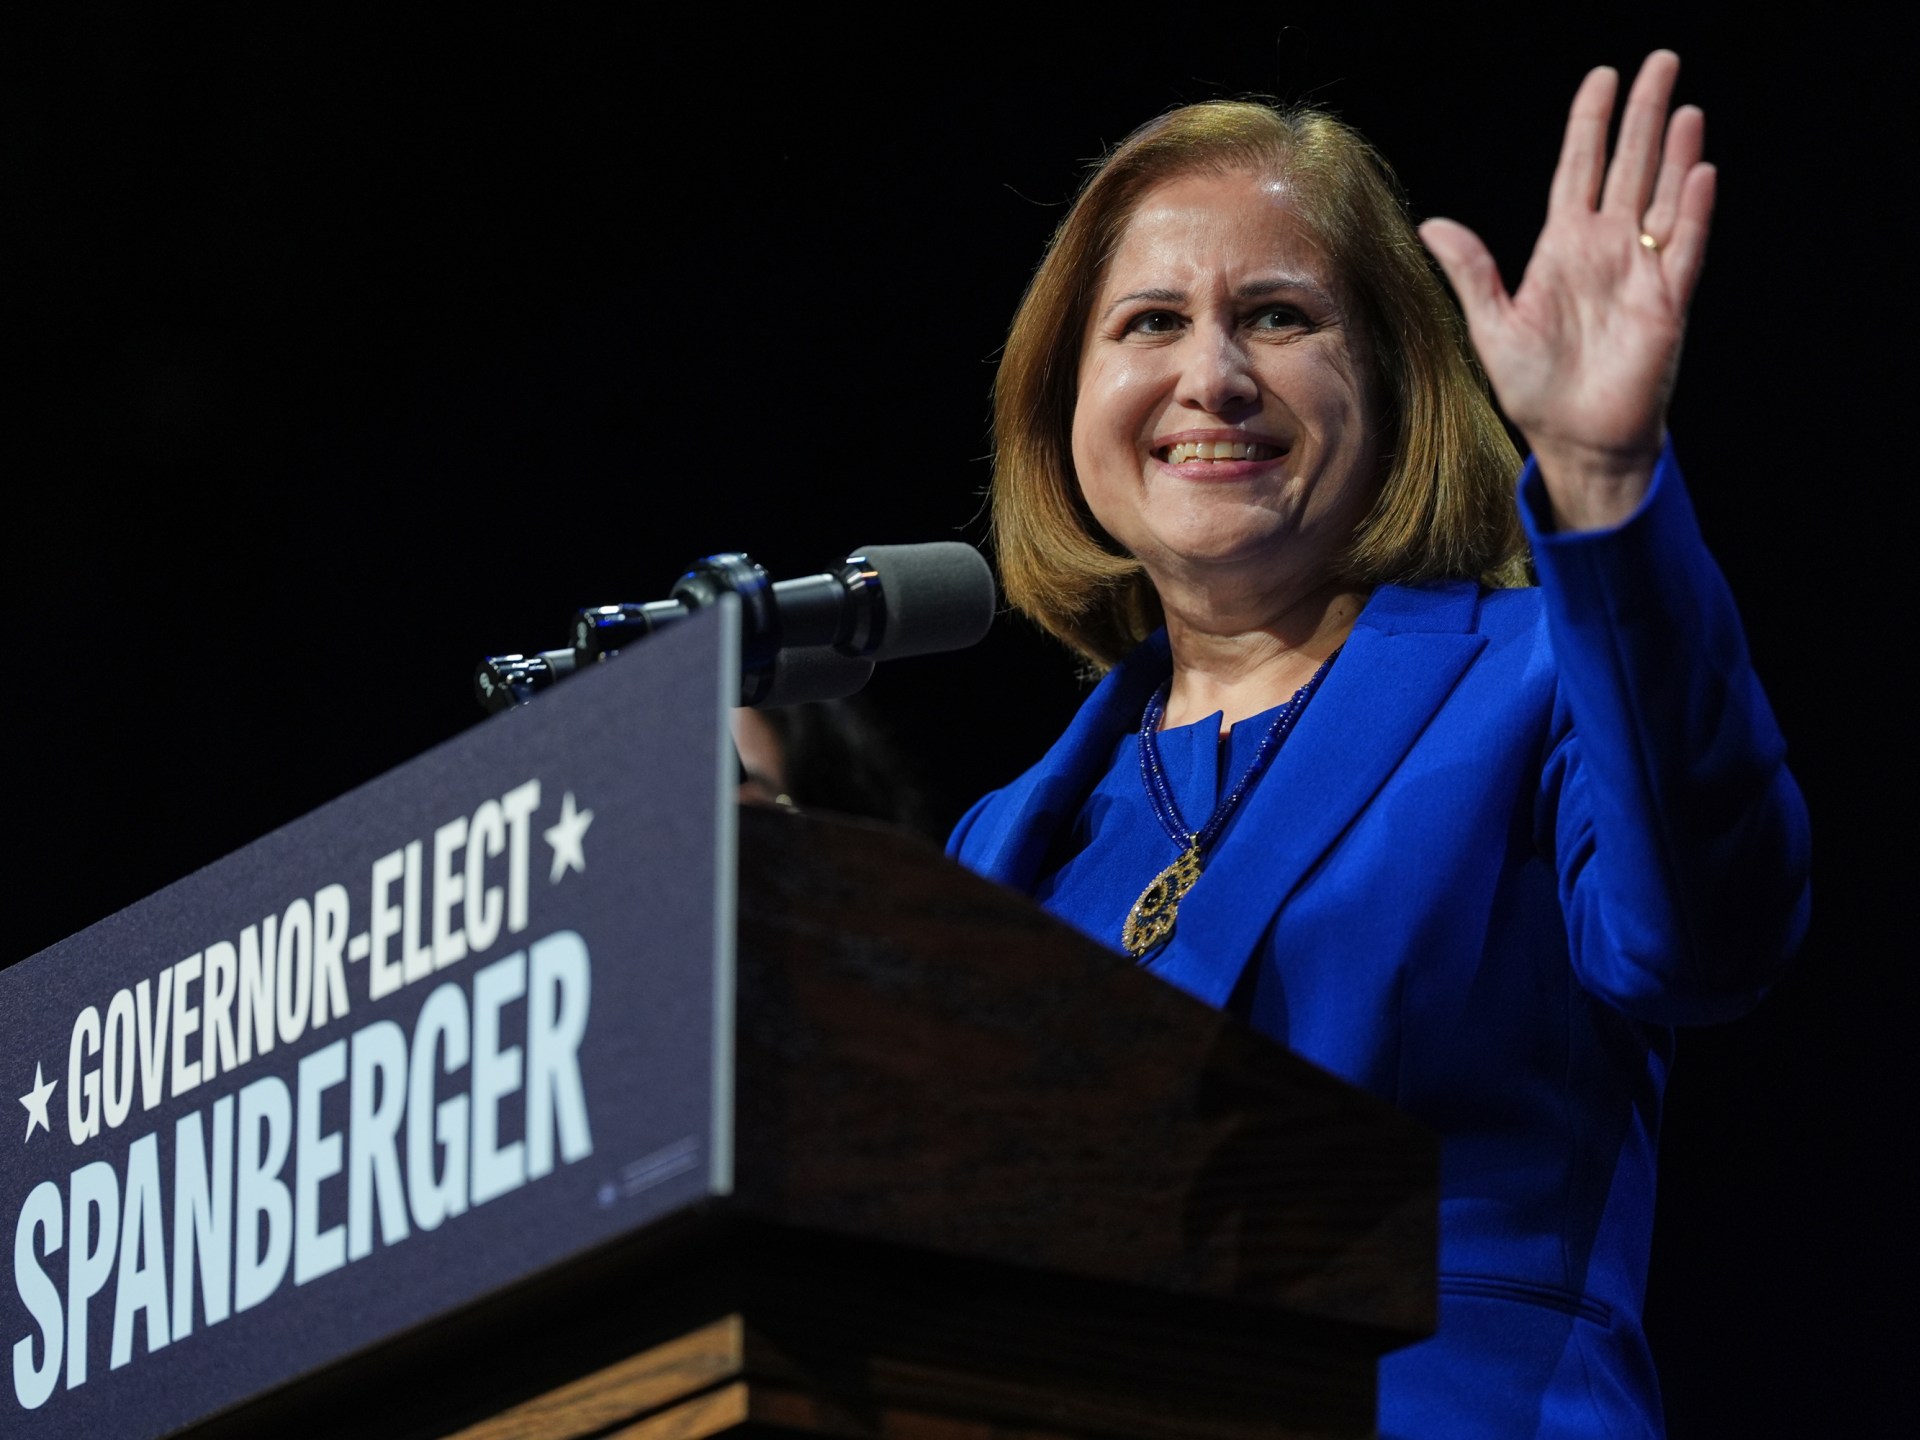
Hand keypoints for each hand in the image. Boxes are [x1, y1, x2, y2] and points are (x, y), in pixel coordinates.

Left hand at [1420, 51, 1715, 530]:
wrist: (1574, 439)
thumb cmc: (1533, 388)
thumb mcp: (1492, 325)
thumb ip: (1472, 271)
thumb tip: (1433, 224)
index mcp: (1562, 250)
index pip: (1578, 171)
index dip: (1590, 125)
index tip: (1602, 78)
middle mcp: (1607, 251)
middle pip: (1627, 168)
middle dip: (1643, 116)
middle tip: (1660, 61)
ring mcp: (1641, 273)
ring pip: (1662, 197)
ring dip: (1674, 153)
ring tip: (1683, 106)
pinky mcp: (1667, 304)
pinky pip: (1684, 248)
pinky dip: (1691, 212)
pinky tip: (1698, 171)